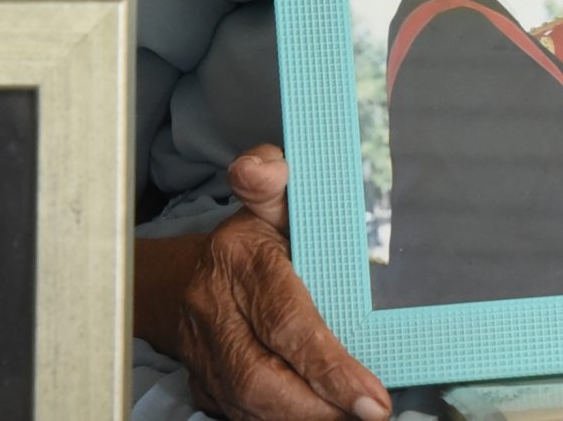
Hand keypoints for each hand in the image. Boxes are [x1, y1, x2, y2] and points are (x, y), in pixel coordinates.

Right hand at [176, 145, 390, 419]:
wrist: (192, 273)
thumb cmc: (255, 236)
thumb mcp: (273, 200)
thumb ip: (275, 179)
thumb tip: (261, 166)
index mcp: (238, 258)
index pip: (284, 319)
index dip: (327, 364)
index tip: (371, 396)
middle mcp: (214, 310)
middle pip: (261, 377)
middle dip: (318, 406)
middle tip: (370, 414)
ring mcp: (203, 352)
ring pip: (249, 404)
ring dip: (303, 418)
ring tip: (351, 417)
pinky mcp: (202, 384)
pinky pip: (240, 414)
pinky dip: (282, 420)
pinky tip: (320, 415)